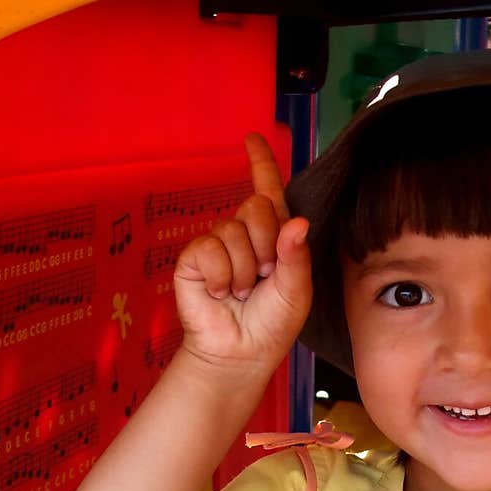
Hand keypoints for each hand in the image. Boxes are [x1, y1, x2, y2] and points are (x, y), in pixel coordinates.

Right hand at [173, 133, 312, 372]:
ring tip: (241, 293)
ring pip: (234, 231)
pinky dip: (222, 276)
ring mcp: (217, 244)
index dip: (261, 163)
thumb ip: (296, 256)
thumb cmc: (271, 324)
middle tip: (263, 278)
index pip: (268, 191)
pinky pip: (211, 249)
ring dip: (244, 270)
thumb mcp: (296, 291)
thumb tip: (296, 221)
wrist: (240, 353)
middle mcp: (244, 234)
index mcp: (274, 237)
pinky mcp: (194, 258)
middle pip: (257, 206)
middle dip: (266, 246)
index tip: (252, 138)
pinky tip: (220, 294)